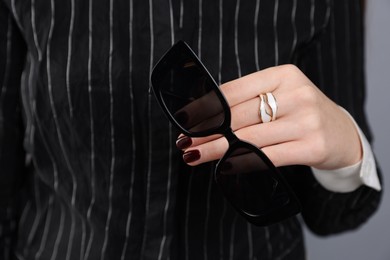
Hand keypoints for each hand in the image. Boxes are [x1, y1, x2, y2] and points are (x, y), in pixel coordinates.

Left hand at [177, 65, 361, 169]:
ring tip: (193, 154)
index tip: (185, 119)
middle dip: (206, 131)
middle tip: (184, 141)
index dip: (206, 106)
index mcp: (284, 75)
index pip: (234, 90)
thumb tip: (204, 115)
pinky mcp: (312, 147)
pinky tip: (223, 166)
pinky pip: (268, 156)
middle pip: (239, 115)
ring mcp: (306, 121)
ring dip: (215, 148)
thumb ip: (249, 100)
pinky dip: (241, 162)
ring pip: (249, 137)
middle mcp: (296, 94)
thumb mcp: (281, 95)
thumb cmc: (302, 114)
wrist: (343, 134)